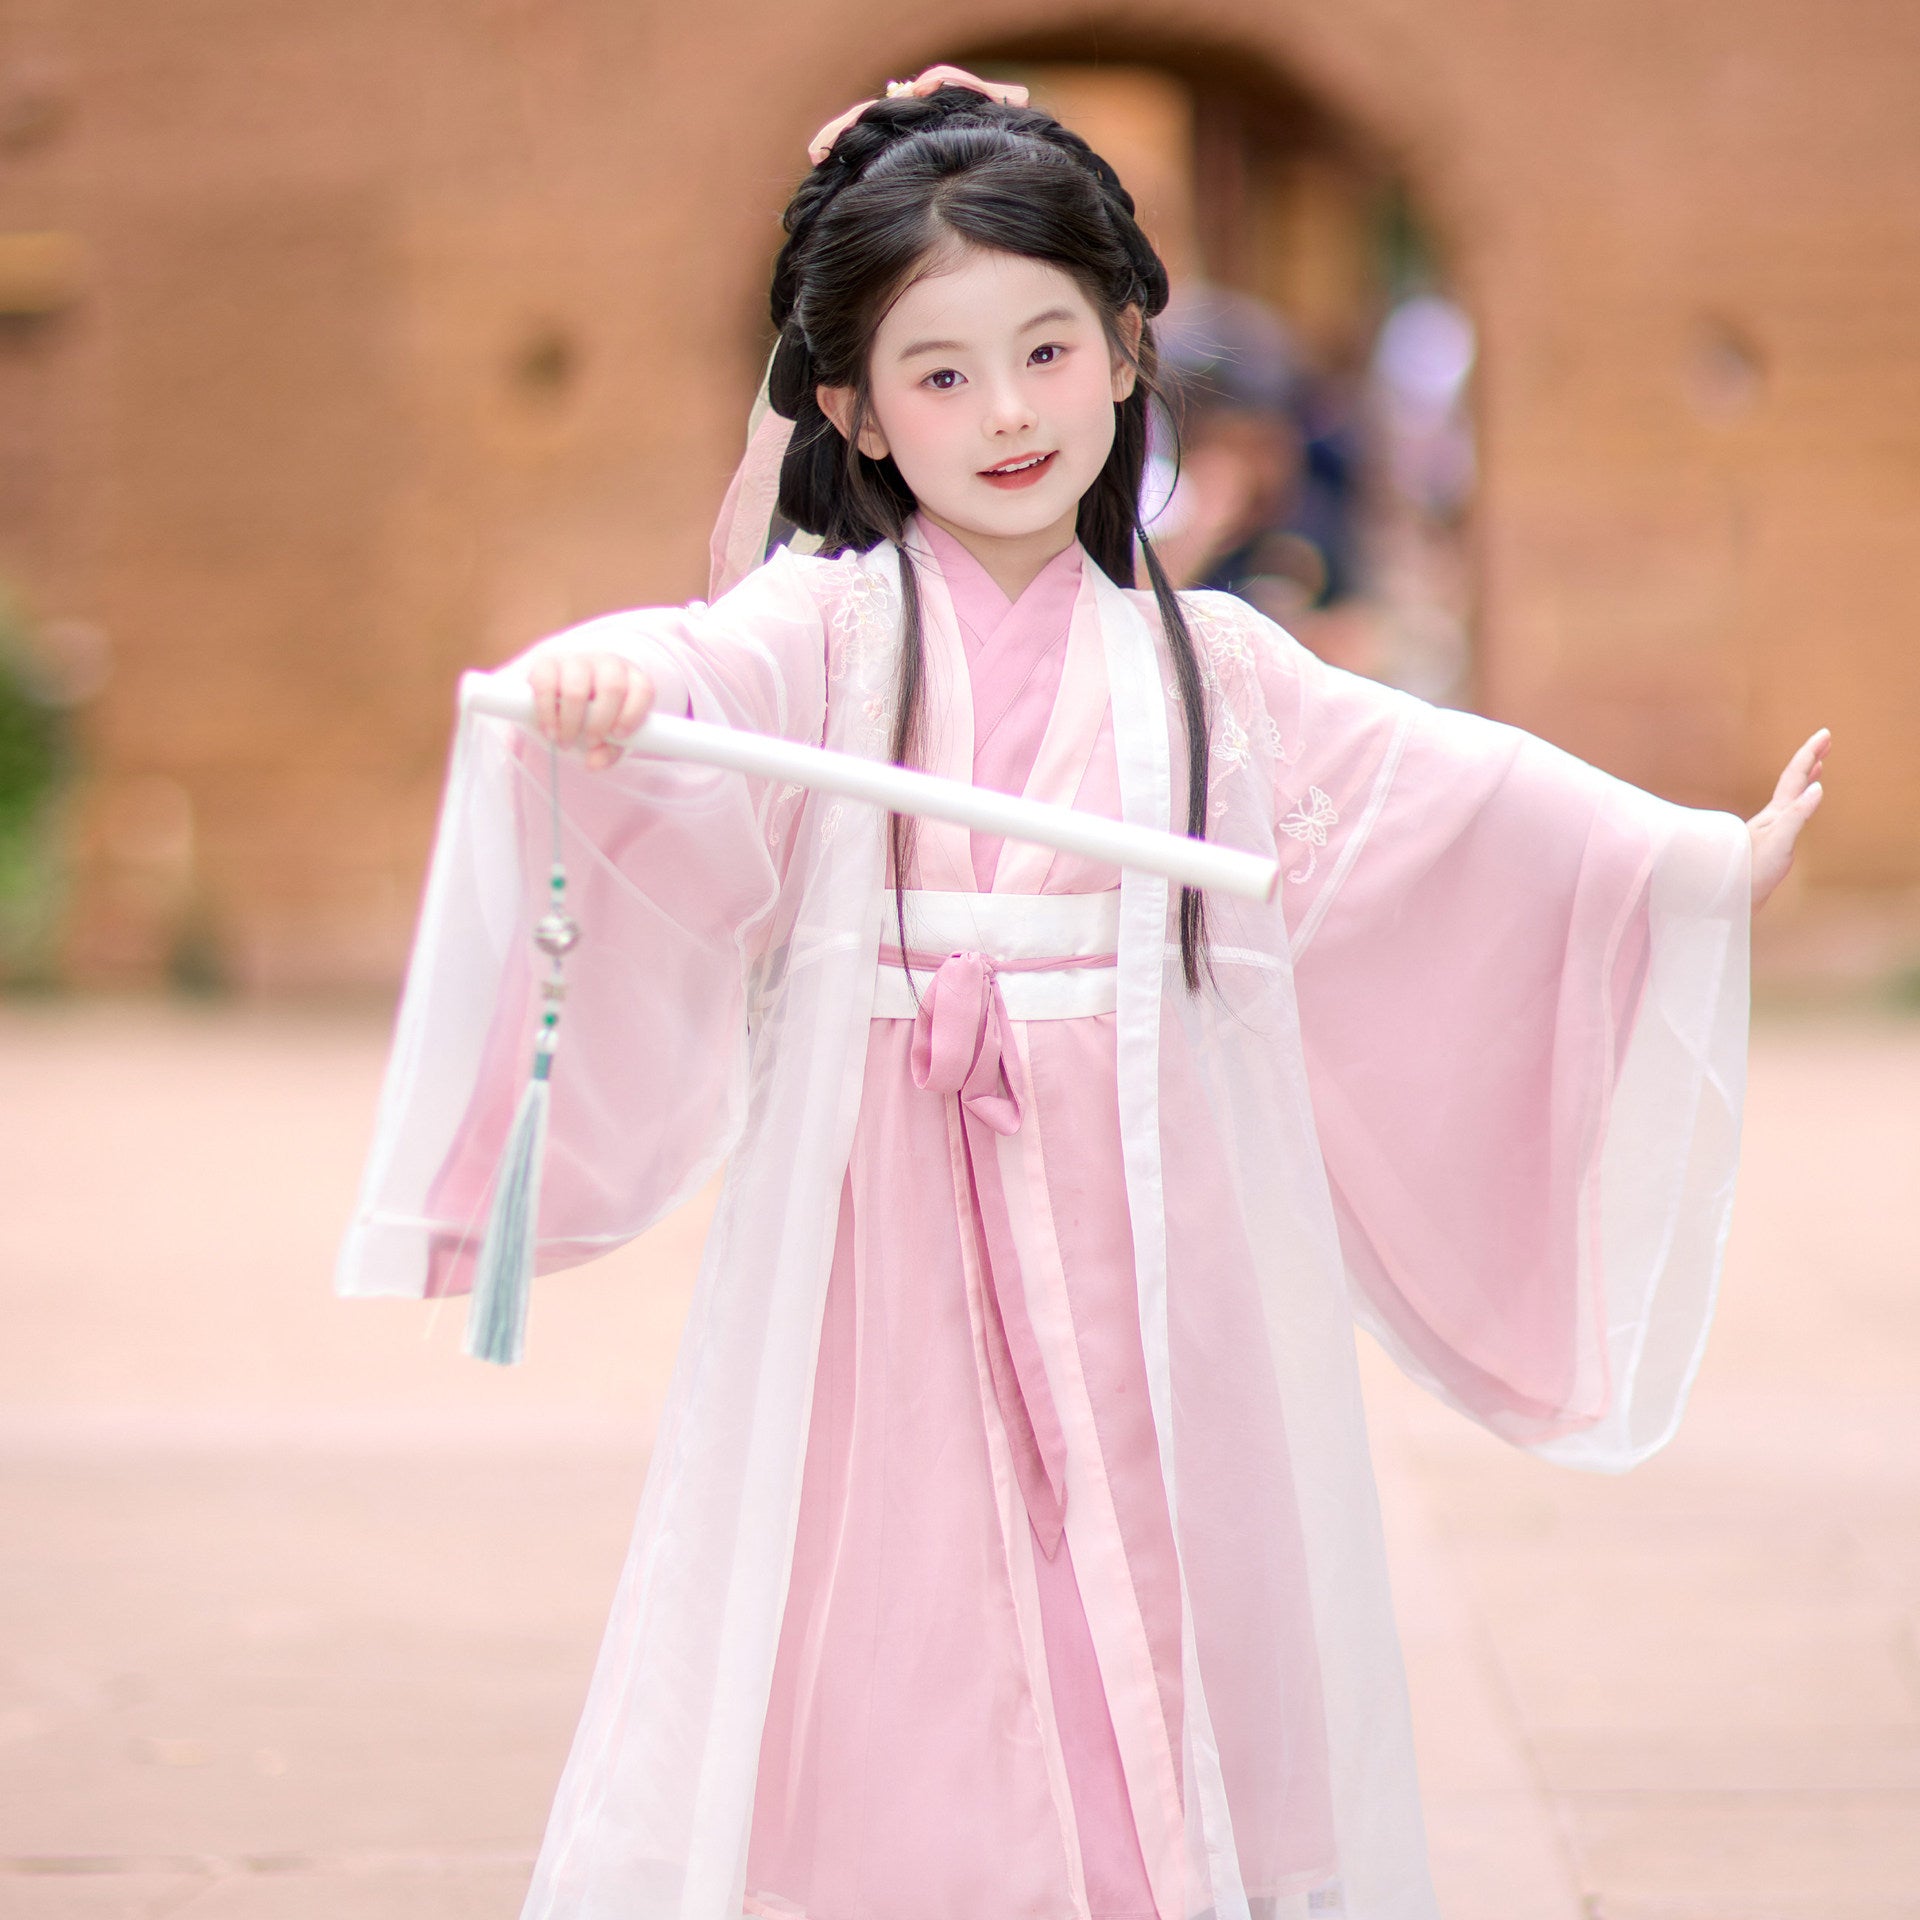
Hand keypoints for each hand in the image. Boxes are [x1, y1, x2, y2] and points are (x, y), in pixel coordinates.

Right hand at [526, 650, 654, 770]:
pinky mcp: (548, 663)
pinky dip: (546, 713)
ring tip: (565, 742)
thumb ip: (607, 751)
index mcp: (631, 679)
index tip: (618, 735)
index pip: (643, 689)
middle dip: (600, 722)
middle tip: (590, 743)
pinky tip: (550, 731)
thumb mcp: (608, 735)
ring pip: (577, 687)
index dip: (632, 714)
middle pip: (612, 687)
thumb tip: (594, 763)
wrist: (563, 692)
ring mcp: (578, 661)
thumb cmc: (595, 715)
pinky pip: (546, 685)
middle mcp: (607, 665)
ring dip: (571, 721)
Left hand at [1748, 728, 1828, 910]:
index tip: (1824, 733)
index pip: (1795, 775)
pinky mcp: (1771, 844)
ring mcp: (1771, 829)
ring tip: (1818, 766)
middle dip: (1810, 759)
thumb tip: (1818, 788)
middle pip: (1793, 780)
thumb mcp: (1779, 841)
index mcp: (1777, 811)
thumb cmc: (1752, 871)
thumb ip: (1797, 815)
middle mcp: (1773, 816)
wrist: (1731, 896)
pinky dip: (1800, 804)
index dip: (1809, 753)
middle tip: (1826, 740)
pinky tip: (1799, 808)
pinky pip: (1791, 814)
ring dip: (1806, 779)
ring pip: (1792, 795)